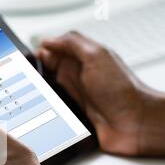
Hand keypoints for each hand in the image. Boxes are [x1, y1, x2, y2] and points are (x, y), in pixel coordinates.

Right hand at [37, 31, 149, 155]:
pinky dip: (45, 112)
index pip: (52, 51)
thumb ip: (72, 43)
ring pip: (45, 93)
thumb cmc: (122, 90)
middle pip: (45, 72)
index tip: (29, 61)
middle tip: (30, 82)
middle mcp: (76, 77)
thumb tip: (47, 40)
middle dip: (36, 76)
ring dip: (40, 96)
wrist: (135, 123)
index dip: (39, 54)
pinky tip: (43, 114)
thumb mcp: (96, 56)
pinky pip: (51, 112)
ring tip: (37, 99)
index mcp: (81, 59)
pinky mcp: (71, 116)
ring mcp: (73, 97)